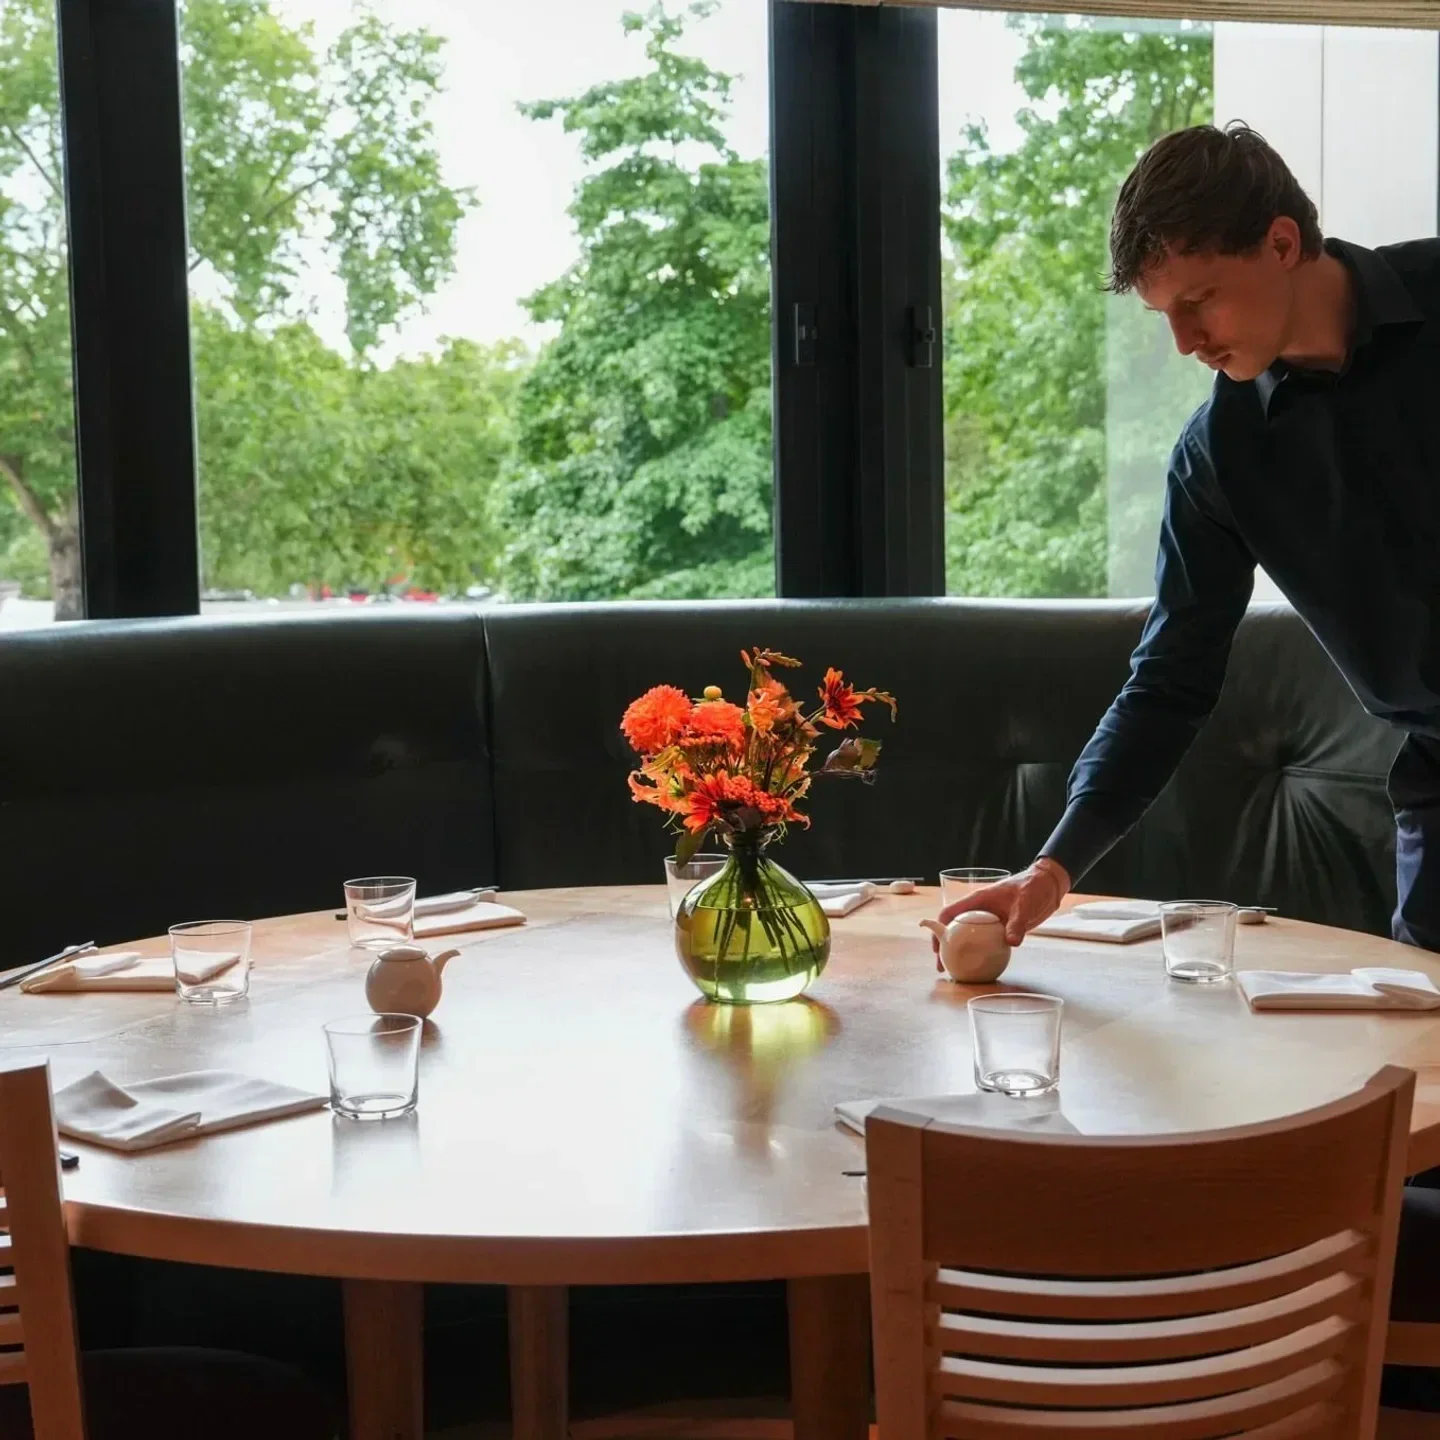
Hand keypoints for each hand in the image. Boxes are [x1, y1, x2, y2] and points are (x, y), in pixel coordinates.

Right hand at [932, 859, 1070, 967]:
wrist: (1047, 886)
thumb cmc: (1033, 887)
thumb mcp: (1024, 905)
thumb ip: (1017, 923)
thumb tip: (1011, 943)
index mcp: (977, 900)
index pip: (949, 913)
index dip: (938, 929)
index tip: (937, 948)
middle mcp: (978, 910)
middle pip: (953, 928)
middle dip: (945, 947)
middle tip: (943, 967)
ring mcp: (988, 920)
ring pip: (967, 937)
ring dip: (960, 953)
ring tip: (957, 971)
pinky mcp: (999, 928)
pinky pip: (984, 943)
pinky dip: (979, 954)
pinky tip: (981, 967)